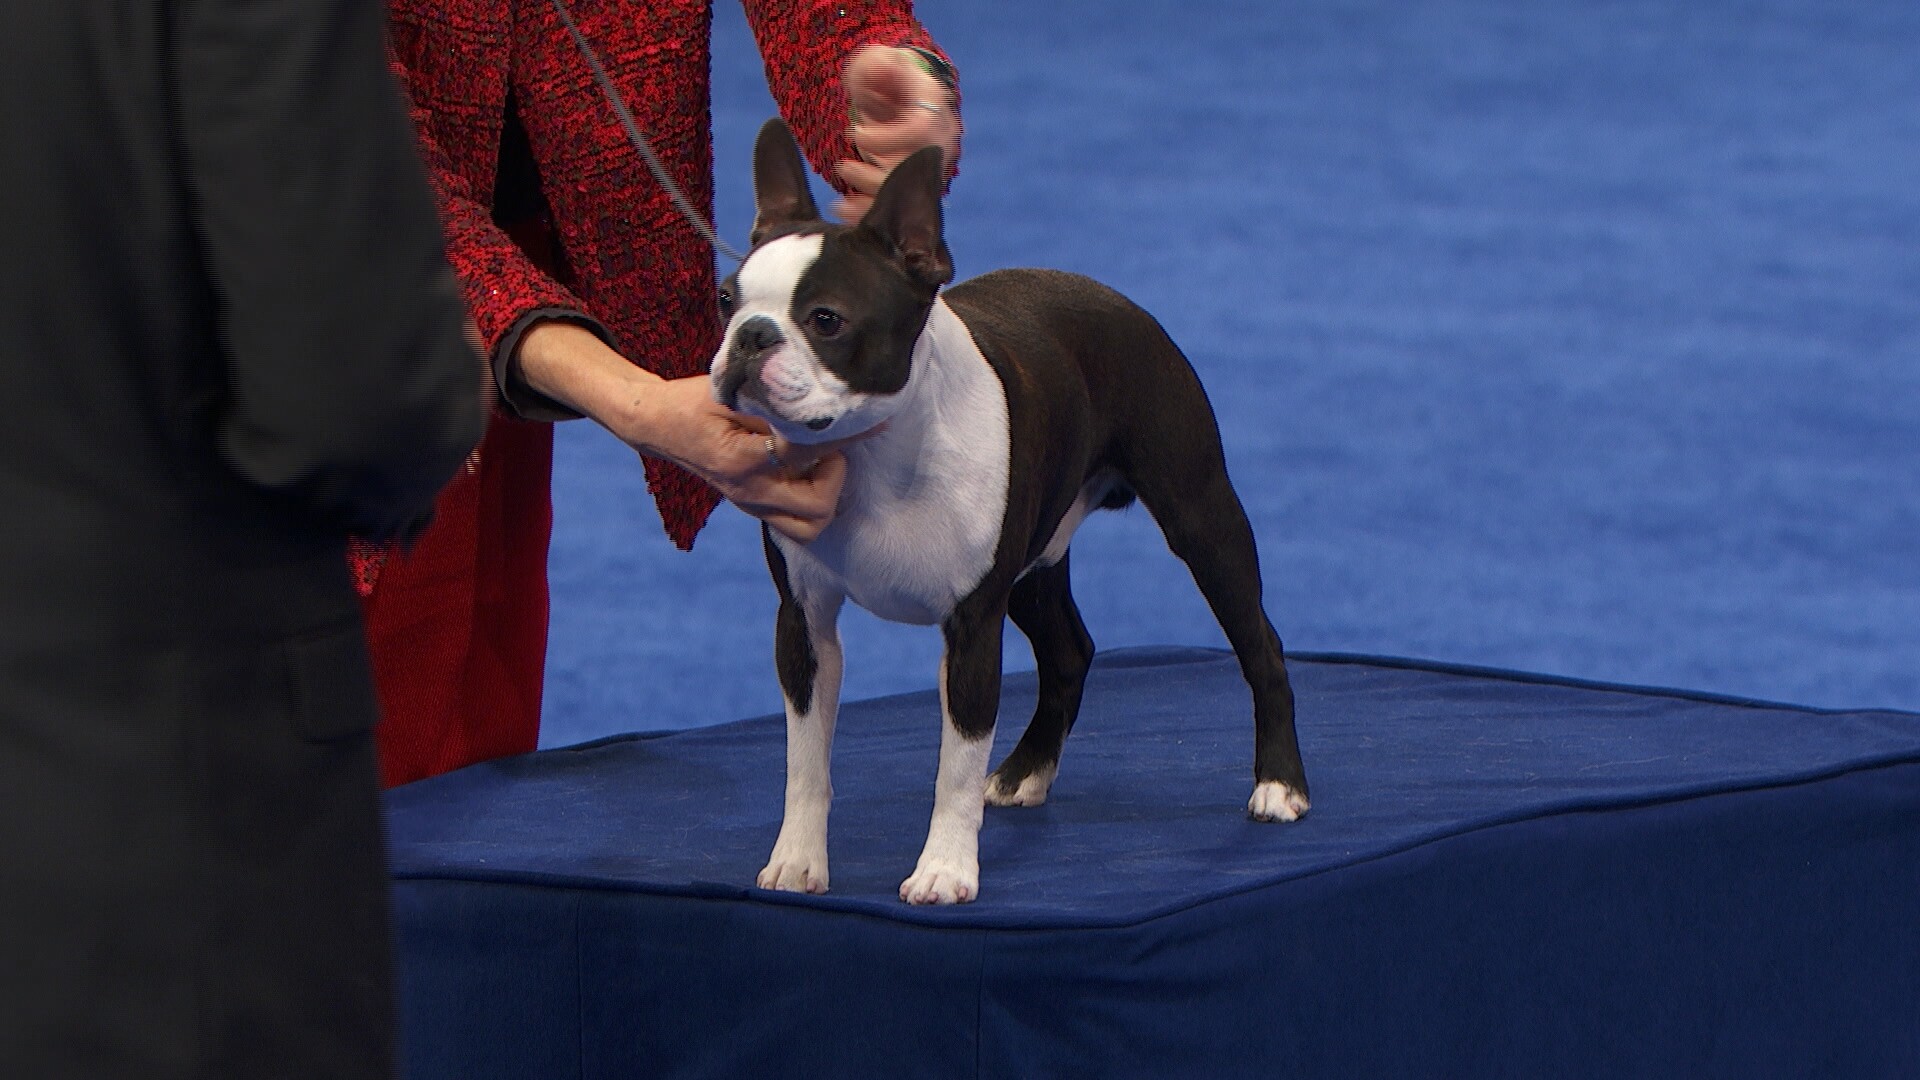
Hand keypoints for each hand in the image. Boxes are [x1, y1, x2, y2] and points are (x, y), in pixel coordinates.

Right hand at [511, 321, 848, 541]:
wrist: (657, 424)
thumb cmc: (692, 400)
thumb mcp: (728, 388)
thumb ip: (771, 397)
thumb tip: (817, 396)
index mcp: (742, 460)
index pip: (807, 451)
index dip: (841, 431)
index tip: (868, 415)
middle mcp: (749, 492)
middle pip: (818, 508)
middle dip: (835, 473)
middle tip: (829, 444)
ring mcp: (751, 505)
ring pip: (810, 526)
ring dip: (825, 495)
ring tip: (819, 462)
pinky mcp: (754, 507)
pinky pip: (797, 522)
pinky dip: (813, 498)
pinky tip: (807, 467)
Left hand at [834, 45, 961, 220]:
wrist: (904, 97)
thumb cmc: (890, 78)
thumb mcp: (882, 62)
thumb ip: (877, 66)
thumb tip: (877, 70)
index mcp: (934, 109)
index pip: (921, 132)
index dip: (886, 140)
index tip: (856, 135)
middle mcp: (939, 143)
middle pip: (916, 172)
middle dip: (877, 175)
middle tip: (843, 166)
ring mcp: (930, 168)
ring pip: (907, 196)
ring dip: (870, 194)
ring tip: (842, 180)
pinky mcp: (915, 187)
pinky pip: (897, 210)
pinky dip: (869, 212)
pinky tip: (842, 209)